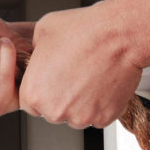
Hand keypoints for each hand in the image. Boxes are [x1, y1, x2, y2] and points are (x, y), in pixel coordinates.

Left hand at [19, 0, 149, 127]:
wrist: (118, 34)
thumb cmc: (83, 31)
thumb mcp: (41, 33)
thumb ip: (34, 54)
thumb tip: (36, 58)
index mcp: (33, 94)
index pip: (30, 104)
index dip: (42, 91)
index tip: (51, 82)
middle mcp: (55, 110)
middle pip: (53, 112)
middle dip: (61, 98)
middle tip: (72, 76)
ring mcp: (81, 116)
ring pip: (76, 116)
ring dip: (81, 103)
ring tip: (88, 77)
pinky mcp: (104, 117)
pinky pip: (98, 116)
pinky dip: (101, 104)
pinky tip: (102, 83)